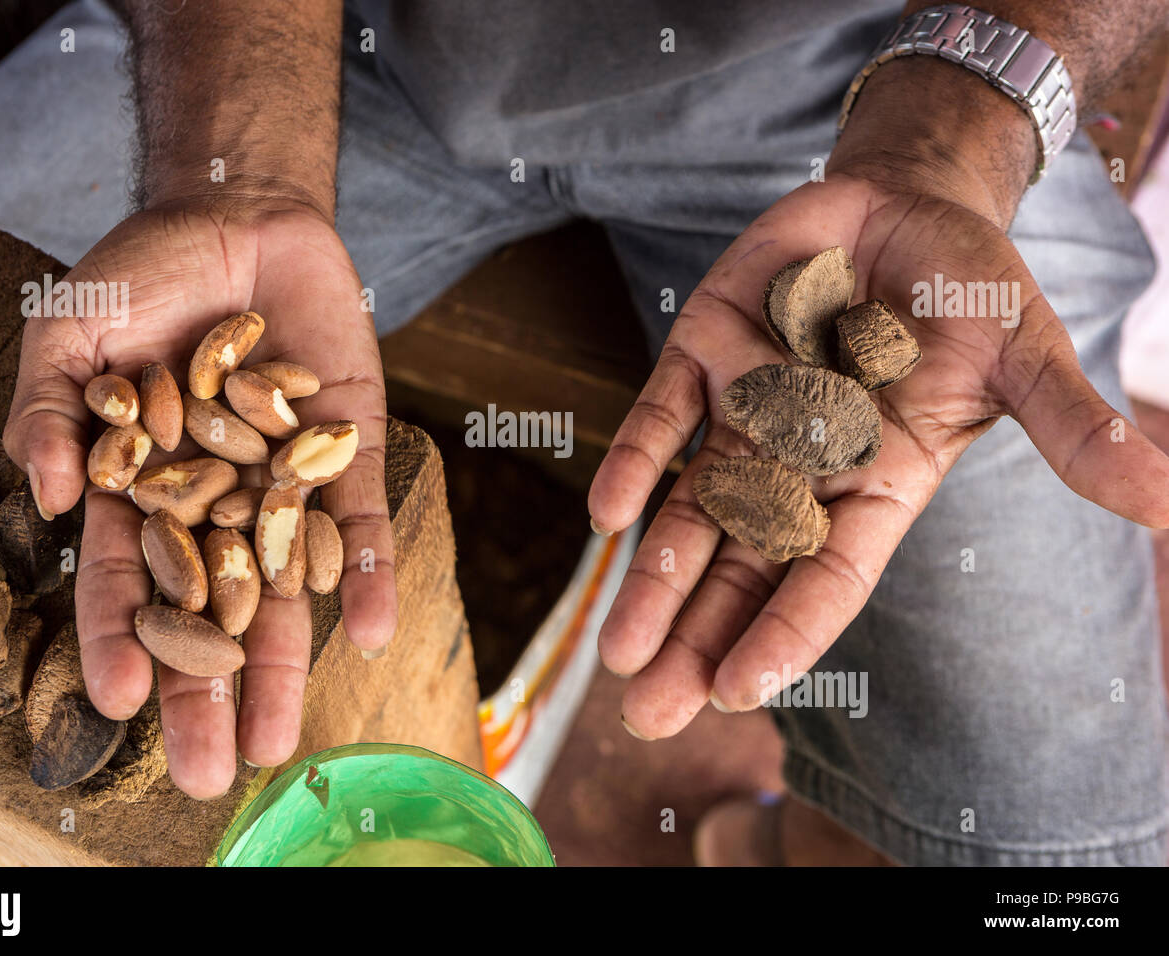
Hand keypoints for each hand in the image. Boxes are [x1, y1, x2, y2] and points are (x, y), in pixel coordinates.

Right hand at [3, 201, 394, 796]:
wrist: (240, 214)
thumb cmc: (143, 274)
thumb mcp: (69, 331)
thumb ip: (54, 411)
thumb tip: (50, 496)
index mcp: (140, 487)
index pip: (125, 578)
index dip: (120, 636)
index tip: (122, 699)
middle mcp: (213, 500)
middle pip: (210, 607)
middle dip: (209, 688)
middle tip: (211, 771)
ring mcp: (282, 482)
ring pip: (285, 586)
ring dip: (287, 661)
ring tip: (283, 740)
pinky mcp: (345, 451)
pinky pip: (360, 523)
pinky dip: (369, 574)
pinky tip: (375, 631)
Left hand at [589, 171, 1168, 738]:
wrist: (903, 211)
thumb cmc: (968, 292)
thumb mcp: (1023, 353)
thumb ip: (1072, 427)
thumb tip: (1167, 500)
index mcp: (877, 481)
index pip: (828, 574)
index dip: (785, 632)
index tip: (737, 693)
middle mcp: (803, 464)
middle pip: (745, 568)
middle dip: (696, 639)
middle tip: (647, 716)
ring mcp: (746, 414)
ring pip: (692, 511)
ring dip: (651, 579)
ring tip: (616, 654)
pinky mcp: (706, 357)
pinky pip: (663, 418)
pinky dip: (635, 461)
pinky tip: (603, 517)